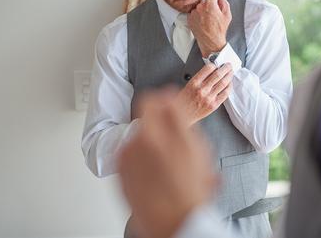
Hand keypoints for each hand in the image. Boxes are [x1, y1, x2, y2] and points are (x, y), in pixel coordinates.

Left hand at [118, 89, 217, 237]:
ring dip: (146, 134)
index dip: (165, 97)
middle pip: (145, 106)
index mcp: (174, 133)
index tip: (166, 99)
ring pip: (136, 128)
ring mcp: (132, 151)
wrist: (173, 223)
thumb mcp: (201, 155)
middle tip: (162, 124)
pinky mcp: (120, 164)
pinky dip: (135, 150)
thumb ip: (188, 128)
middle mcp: (150, 138)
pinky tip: (148, 167)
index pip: (163, 97)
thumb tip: (177, 111)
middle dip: (154, 112)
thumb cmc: (191, 194)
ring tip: (157, 156)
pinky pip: (127, 147)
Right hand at [177, 63, 232, 125]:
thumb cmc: (185, 101)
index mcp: (194, 83)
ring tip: (231, 73)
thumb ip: (199, 78)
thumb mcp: (188, 85)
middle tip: (228, 65)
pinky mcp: (214, 105)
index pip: (208, 68)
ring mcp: (209, 98)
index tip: (218, 64)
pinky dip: (229, 87)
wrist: (183, 116)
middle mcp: (202, 89)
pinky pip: (225, 94)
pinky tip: (229, 84)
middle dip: (226, 68)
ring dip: (229, 76)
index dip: (215, 64)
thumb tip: (211, 71)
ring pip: (223, 83)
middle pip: (218, 74)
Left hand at [188, 0, 231, 57]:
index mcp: (210, 4)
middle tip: (213, 14)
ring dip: (202, 10)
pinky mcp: (189, 18)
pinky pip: (193, 13)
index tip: (216, 5)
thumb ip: (224, 3)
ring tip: (207, 20)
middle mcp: (200, 6)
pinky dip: (197, 16)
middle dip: (209, 5)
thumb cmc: (219, 30)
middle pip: (205, 1)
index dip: (216, 0)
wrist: (211, 41)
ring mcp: (193, 13)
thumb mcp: (227, 15)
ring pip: (199, 7)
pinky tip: (202, 22)